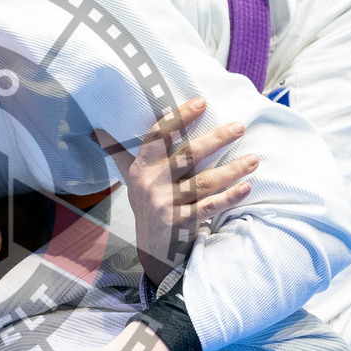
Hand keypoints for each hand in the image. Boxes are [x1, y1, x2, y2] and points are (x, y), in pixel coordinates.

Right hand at [93, 96, 257, 286]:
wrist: (151, 248)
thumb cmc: (146, 206)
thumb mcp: (130, 179)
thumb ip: (118, 153)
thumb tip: (96, 131)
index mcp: (141, 168)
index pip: (159, 137)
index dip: (179, 118)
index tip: (201, 103)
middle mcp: (151, 184)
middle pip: (187, 155)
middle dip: (216, 139)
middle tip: (239, 126)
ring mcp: (166, 203)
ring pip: (204, 181)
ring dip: (232, 169)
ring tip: (254, 159)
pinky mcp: (180, 222)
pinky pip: (209, 207)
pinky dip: (229, 197)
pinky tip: (246, 187)